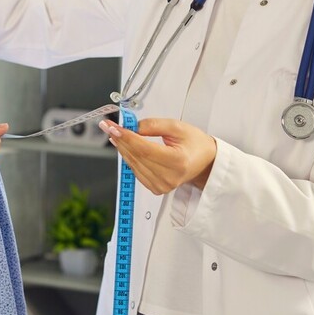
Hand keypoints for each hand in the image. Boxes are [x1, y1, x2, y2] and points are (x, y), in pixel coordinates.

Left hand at [99, 117, 216, 193]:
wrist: (205, 161)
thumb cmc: (195, 144)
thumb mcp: (177, 127)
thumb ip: (153, 125)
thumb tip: (132, 127)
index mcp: (177, 162)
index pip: (144, 149)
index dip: (126, 137)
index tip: (112, 127)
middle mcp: (169, 177)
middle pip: (136, 157)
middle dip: (120, 139)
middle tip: (108, 126)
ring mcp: (162, 186)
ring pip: (133, 164)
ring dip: (122, 148)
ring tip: (115, 133)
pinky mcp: (156, 189)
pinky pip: (136, 171)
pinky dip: (129, 158)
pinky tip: (124, 146)